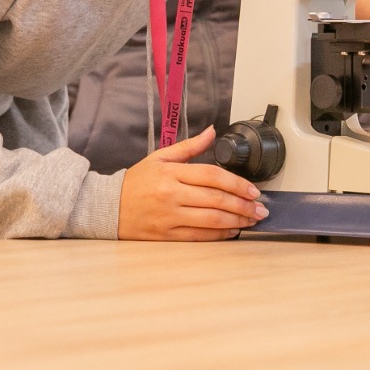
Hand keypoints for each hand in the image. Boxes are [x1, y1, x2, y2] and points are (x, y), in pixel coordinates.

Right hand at [117, 126, 268, 240]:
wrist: (108, 208)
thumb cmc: (136, 182)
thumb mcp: (160, 157)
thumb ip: (189, 147)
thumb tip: (212, 132)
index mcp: (171, 173)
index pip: (211, 176)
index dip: (236, 183)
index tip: (253, 190)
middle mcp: (171, 195)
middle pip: (215, 199)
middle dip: (243, 205)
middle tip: (260, 208)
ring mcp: (169, 217)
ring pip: (211, 220)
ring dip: (236, 220)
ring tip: (252, 220)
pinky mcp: (167, 236)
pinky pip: (199, 237)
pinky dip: (219, 234)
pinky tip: (233, 230)